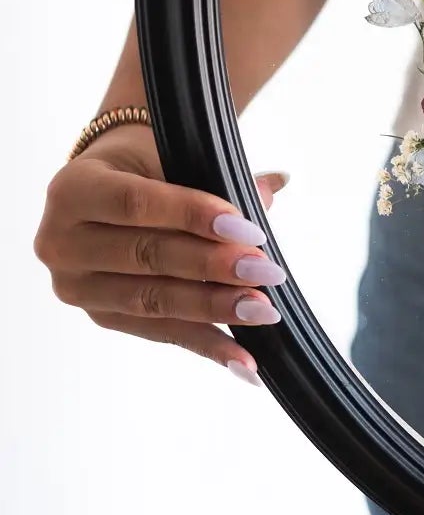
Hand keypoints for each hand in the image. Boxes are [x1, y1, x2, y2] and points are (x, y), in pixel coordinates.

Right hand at [33, 122, 290, 383]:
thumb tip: (270, 188)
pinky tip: (244, 360)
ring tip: (263, 311)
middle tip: (267, 273)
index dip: (193, 216)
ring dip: (214, 309)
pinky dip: (206, 345)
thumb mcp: (169, 154)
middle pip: (146, 257)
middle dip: (213, 267)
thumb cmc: (144, 167)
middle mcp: (61, 242)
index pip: (136, 204)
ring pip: (152, 301)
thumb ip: (213, 172)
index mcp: (73, 189)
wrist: (107, 191)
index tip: (250, 231)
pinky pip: (158, 333)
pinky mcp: (100, 317)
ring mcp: (76, 287)